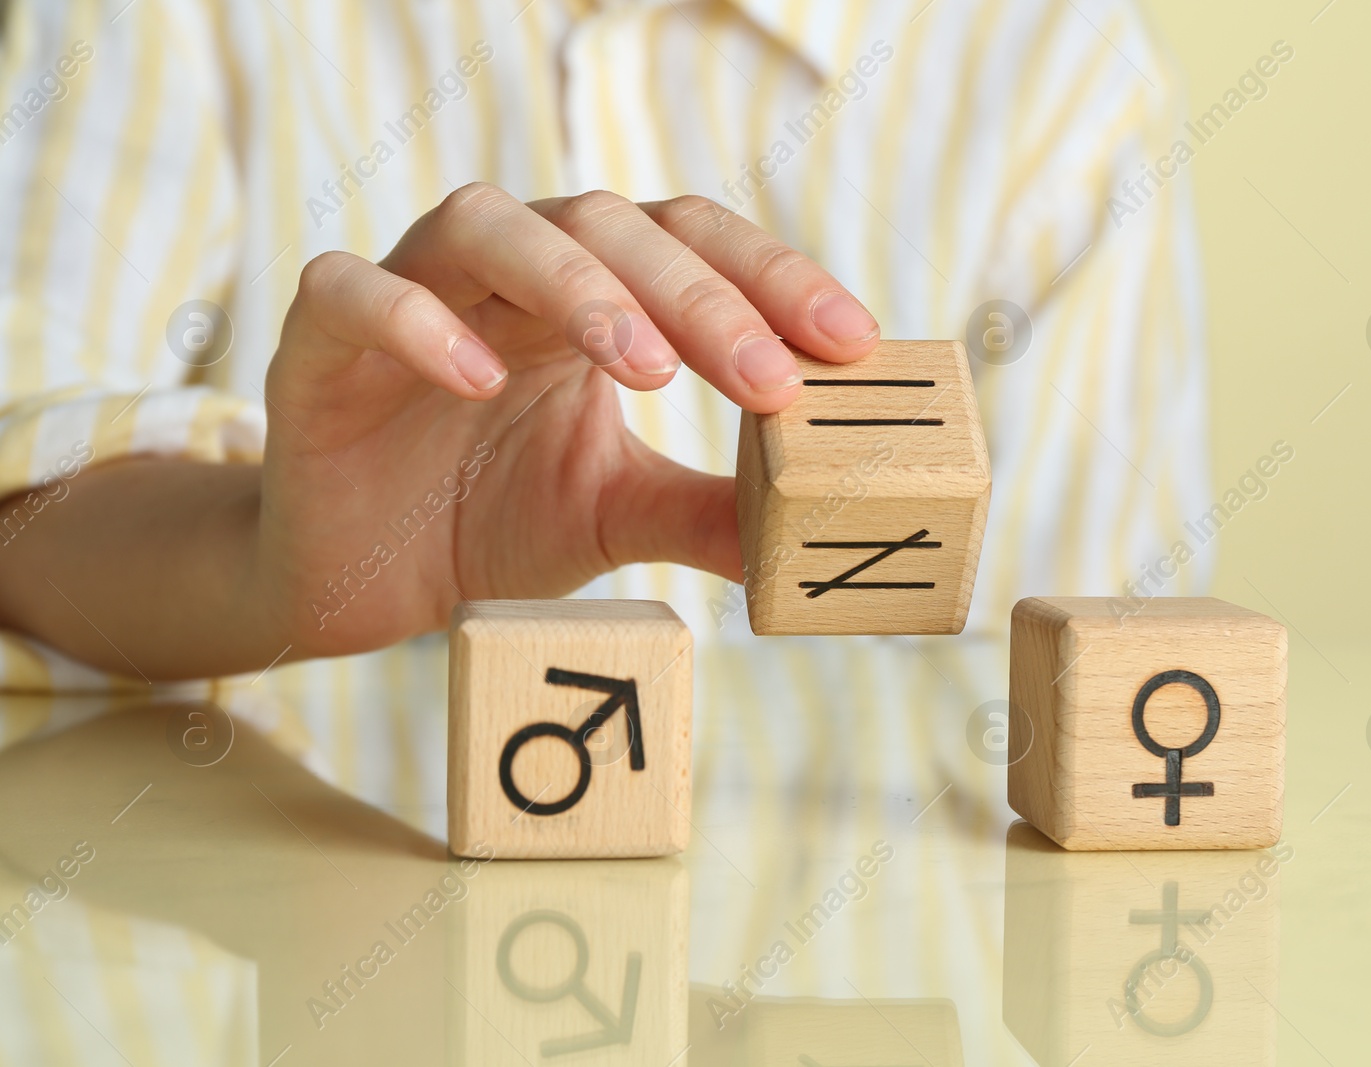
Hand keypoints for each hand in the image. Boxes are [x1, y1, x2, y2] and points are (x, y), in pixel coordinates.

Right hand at [258, 185, 879, 657]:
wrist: (357, 582)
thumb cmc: (487, 520)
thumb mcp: (615, 512)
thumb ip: (706, 508)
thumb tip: (810, 531)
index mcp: (587, 297)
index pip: (689, 244)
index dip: (771, 279)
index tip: (850, 343)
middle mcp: (506, 274)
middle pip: (608, 226)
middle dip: (700, 297)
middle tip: (768, 377)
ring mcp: (411, 292)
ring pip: (488, 226)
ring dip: (578, 285)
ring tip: (649, 365)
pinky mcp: (317, 341)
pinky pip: (353, 292)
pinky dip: (417, 323)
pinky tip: (482, 379)